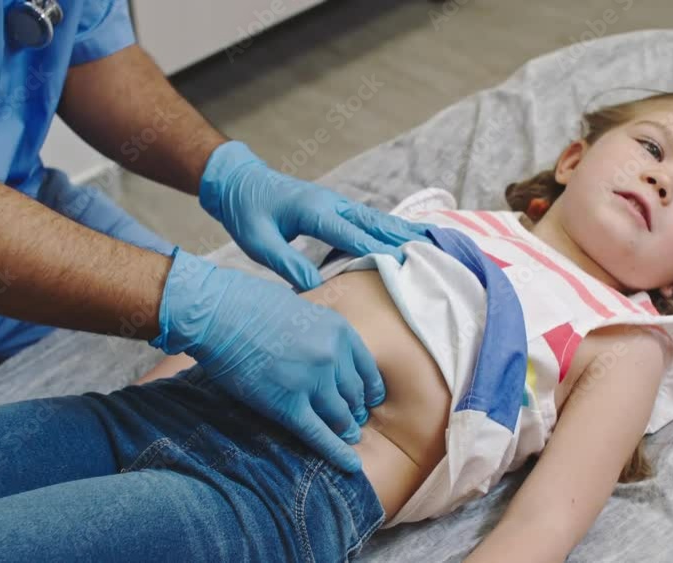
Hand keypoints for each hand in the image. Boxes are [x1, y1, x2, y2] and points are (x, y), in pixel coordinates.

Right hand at [150, 247, 383, 471]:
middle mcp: (332, 356)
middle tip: (353, 420)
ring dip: (345, 430)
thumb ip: (320, 324)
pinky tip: (350, 465)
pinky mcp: (288, 405)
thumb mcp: (301, 304)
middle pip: (354, 394)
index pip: (366, 367)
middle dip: (354, 410)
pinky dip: (336, 452)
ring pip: (339, 416)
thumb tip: (324, 337)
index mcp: (338, 330)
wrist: (218, 314)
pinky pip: (319, 434)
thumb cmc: (250, 304)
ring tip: (348, 437)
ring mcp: (312, 382)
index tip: (370, 398)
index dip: (369, 387)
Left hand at [199, 140, 430, 289]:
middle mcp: (332, 204)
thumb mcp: (258, 242)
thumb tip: (315, 287)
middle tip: (433, 254)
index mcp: (314, 212)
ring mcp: (336, 203)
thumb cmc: (246, 212)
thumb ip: (286, 263)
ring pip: (376, 218)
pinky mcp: (335, 207)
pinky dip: (389, 227)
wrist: (238, 181)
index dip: (379, 251)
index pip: (353, 236)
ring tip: (431, 244)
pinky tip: (404, 236)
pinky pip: (367, 219)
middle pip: (375, 223)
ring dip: (402, 231)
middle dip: (403, 239)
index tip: (404, 266)